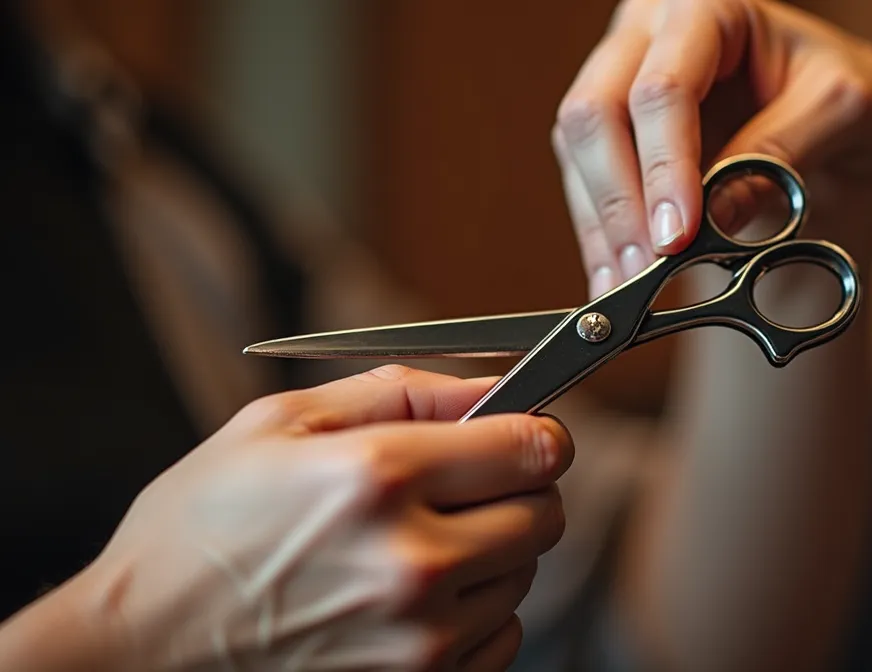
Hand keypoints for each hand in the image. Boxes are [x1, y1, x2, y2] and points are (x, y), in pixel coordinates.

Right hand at [73, 365, 569, 670]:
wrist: (144, 646)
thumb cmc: (201, 527)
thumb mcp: (282, 423)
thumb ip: (403, 392)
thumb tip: (496, 382)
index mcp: (377, 477)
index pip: (533, 446)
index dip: (537, 431)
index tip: (523, 432)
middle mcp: (411, 562)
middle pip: (546, 512)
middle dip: (517, 490)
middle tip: (464, 489)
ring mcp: (420, 638)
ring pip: (525, 575)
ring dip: (492, 553)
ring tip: (416, 547)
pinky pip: (503, 638)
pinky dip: (477, 614)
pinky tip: (414, 601)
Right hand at [552, 0, 871, 297]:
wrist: (837, 115)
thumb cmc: (842, 92)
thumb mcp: (844, 109)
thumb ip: (782, 150)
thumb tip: (714, 216)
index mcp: (711, 8)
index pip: (664, 88)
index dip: (664, 165)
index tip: (678, 235)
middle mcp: (650, 33)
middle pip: (596, 111)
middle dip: (620, 200)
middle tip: (648, 268)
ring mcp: (621, 78)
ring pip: (577, 150)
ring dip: (603, 226)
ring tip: (630, 286)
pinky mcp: (612, 130)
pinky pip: (583, 181)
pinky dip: (599, 236)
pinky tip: (615, 277)